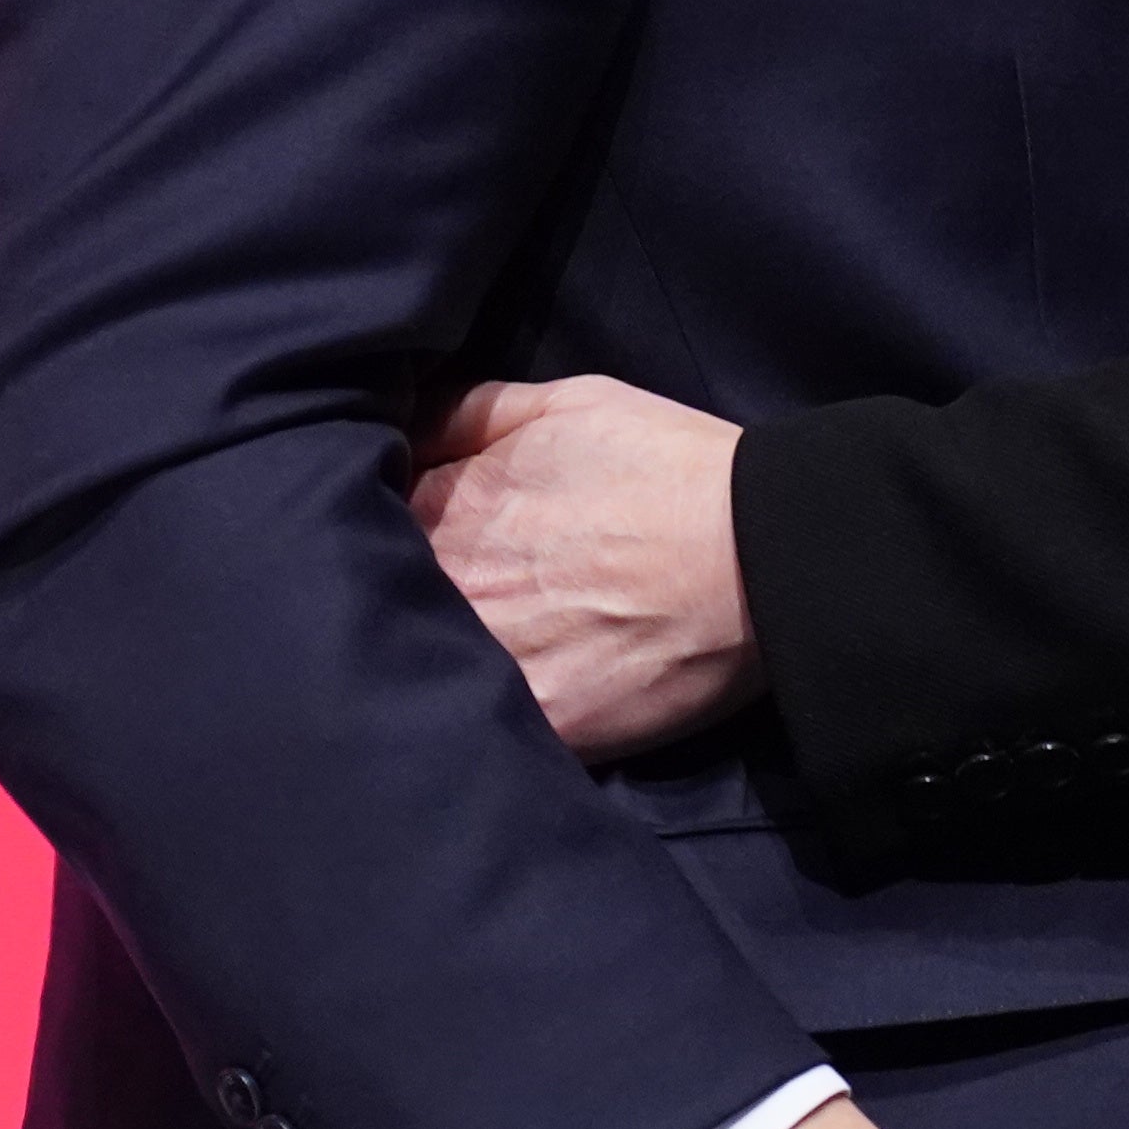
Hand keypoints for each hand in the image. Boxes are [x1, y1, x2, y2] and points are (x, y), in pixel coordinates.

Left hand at [410, 374, 761, 754]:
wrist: (760, 555)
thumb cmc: (670, 468)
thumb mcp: (568, 401)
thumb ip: (469, 411)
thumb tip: (404, 426)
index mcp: (448, 506)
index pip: (368, 526)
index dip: (386, 537)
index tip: (410, 545)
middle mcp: (452, 582)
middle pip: (381, 601)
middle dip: (395, 601)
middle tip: (451, 603)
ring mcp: (487, 656)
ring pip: (422, 669)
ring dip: (430, 665)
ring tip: (472, 659)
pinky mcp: (533, 719)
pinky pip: (477, 727)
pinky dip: (479, 720)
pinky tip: (501, 709)